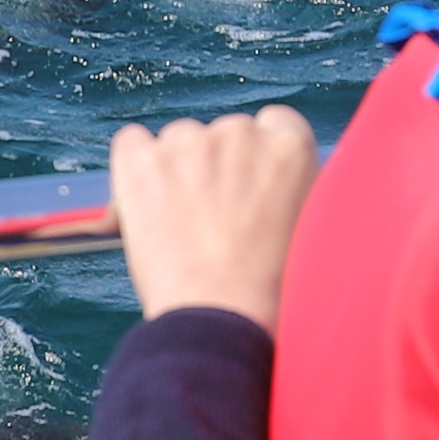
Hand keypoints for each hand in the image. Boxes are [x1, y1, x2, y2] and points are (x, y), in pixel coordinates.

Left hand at [111, 109, 317, 328]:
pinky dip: (134, 168)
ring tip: (180, 226)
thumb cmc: (272, 287)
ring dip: (178, 171)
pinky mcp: (142, 160)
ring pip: (179, 142)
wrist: (222, 315)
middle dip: (217, 168)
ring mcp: (188, 143)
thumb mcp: (307, 226)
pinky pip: (131, 144)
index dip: (256, 158)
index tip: (248, 186)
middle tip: (213, 219)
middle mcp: (240, 132)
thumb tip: (268, 186)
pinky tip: (143, 204)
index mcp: (290, 145)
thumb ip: (288, 188)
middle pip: (224, 134)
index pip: (272, 124)